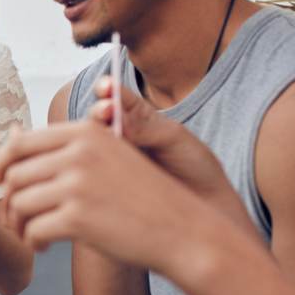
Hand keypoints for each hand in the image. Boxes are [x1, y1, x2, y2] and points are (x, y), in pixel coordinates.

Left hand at [0, 118, 211, 270]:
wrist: (184, 231)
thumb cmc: (142, 197)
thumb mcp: (106, 157)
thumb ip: (61, 146)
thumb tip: (11, 132)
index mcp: (85, 133)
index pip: (21, 143)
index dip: (1, 164)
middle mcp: (79, 153)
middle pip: (15, 175)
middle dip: (9, 201)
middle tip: (16, 220)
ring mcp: (77, 184)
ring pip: (19, 204)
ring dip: (19, 225)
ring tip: (32, 235)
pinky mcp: (77, 218)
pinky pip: (33, 230)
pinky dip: (33, 242)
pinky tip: (45, 247)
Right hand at [89, 76, 231, 202]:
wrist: (208, 207)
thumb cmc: (196, 168)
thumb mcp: (174, 138)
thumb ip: (144, 126)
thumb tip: (115, 118)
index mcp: (136, 118)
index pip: (115, 99)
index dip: (106, 89)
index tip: (107, 87)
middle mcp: (118, 138)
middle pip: (94, 120)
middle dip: (97, 113)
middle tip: (106, 112)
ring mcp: (109, 162)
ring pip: (87, 145)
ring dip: (91, 139)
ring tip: (108, 138)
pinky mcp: (104, 186)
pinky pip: (89, 173)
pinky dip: (91, 166)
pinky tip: (102, 165)